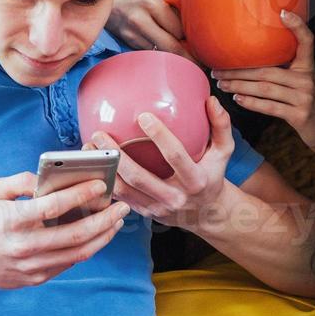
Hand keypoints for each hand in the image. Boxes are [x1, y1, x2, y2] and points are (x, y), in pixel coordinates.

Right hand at [0, 172, 129, 291]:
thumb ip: (19, 181)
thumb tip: (45, 176)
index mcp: (12, 221)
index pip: (53, 207)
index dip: (79, 194)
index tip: (100, 184)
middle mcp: (25, 247)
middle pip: (75, 234)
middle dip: (104, 219)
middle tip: (122, 206)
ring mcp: (33, 266)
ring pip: (78, 252)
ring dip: (103, 236)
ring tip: (116, 220)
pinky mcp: (38, 278)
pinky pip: (70, 262)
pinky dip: (88, 247)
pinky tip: (99, 233)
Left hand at [90, 95, 233, 231]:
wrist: (207, 214)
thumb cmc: (213, 176)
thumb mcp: (223, 153)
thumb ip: (221, 126)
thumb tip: (211, 101)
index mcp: (196, 181)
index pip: (176, 156)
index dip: (160, 136)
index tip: (144, 116)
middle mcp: (175, 198)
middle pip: (141, 177)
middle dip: (118, 155)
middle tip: (100, 133)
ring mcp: (158, 209)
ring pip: (125, 190)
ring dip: (105, 169)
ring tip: (90, 147)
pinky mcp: (145, 213)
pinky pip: (121, 199)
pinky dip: (106, 181)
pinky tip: (94, 164)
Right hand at [105, 0, 193, 56]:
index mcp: (150, 3)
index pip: (180, 28)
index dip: (189, 30)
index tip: (196, 32)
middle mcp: (139, 21)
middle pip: (172, 46)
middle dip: (185, 47)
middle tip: (195, 47)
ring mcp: (132, 34)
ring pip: (162, 53)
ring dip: (174, 53)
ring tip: (182, 48)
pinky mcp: (128, 44)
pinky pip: (152, 54)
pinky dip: (160, 52)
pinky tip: (164, 46)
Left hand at [211, 10, 314, 152]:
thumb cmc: (307, 101)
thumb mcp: (303, 80)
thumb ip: (287, 68)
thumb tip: (254, 55)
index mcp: (307, 67)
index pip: (307, 41)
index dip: (297, 26)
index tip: (282, 12)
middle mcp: (307, 79)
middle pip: (267, 70)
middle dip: (239, 70)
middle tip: (217, 69)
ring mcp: (304, 97)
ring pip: (265, 88)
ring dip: (239, 86)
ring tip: (221, 84)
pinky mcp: (300, 115)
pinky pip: (271, 107)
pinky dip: (252, 103)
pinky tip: (237, 99)